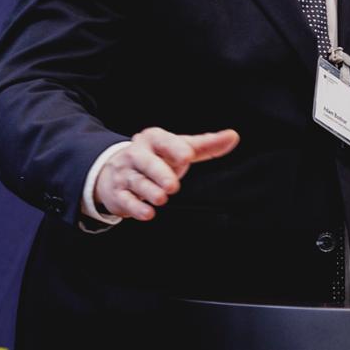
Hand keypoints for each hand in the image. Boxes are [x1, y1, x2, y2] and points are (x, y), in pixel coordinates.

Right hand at [92, 127, 239, 220]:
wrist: (116, 172)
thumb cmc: (156, 158)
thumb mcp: (179, 149)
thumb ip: (206, 145)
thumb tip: (233, 136)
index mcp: (153, 139)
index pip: (164, 141)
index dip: (175, 148)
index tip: (187, 156)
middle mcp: (136, 154)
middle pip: (146, 162)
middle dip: (159, 172)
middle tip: (172, 185)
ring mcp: (125, 173)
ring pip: (137, 182)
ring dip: (149, 192)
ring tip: (162, 198)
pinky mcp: (118, 193)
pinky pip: (126, 200)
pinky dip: (136, 208)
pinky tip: (148, 213)